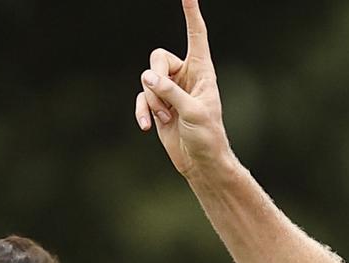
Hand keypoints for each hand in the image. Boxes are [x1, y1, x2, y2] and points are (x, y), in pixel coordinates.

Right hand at [134, 0, 231, 175]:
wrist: (201, 162)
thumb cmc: (207, 137)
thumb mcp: (193, 113)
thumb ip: (170, 93)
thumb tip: (147, 78)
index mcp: (202, 70)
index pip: (196, 34)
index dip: (191, 13)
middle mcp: (185, 75)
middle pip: (157, 57)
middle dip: (155, 78)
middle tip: (163, 101)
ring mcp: (170, 90)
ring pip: (146, 80)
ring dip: (152, 101)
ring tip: (166, 119)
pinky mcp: (158, 105)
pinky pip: (141, 98)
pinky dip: (142, 111)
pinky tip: (147, 127)